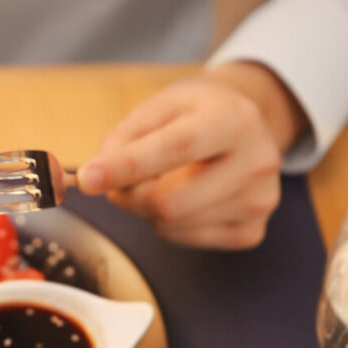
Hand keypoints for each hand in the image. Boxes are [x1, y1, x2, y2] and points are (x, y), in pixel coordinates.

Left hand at [77, 62, 306, 248]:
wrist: (245, 126)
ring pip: (171, 225)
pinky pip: (184, 239)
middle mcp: (256, 162)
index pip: (175, 149)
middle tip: (120, 181)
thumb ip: (122, 140)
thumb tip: (94, 178)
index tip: (88, 178)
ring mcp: (259, 201)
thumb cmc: (195, 115)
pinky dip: (169, 224)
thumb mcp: (157, 108)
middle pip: (169, 202)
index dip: (127, 167)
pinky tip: (186, 198)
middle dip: (130, 196)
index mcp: (233, 120)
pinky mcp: (252, 232)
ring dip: (148, 209)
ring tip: (167, 181)